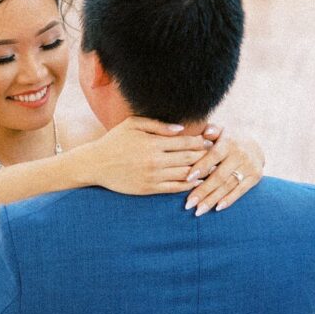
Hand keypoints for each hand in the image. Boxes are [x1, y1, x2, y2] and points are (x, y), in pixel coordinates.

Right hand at [85, 117, 212, 196]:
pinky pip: (174, 188)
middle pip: (189, 158)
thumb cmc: (114, 141)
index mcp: (154, 142)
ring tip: (214, 169)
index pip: (186, 142)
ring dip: (201, 172)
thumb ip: (157, 125)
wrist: (95, 164)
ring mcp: (153, 175)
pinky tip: (198, 183)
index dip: (202, 141)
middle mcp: (156, 159)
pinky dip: (188, 186)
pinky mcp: (149, 188)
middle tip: (219, 154)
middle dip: (206, 156)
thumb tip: (181, 129)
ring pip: (185, 174)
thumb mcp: (133, 125)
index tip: (212, 140)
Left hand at [184, 127, 263, 214]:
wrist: (255, 145)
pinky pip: (240, 191)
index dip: (201, 167)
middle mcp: (241, 155)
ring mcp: (249, 167)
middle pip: (220, 176)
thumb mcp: (221, 130)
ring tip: (198, 211)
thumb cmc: (228, 138)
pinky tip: (216, 208)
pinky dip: (228, 200)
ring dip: (212, 199)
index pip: (214, 156)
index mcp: (229, 142)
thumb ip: (212, 130)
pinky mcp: (255, 177)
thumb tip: (206, 132)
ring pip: (228, 186)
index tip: (187, 179)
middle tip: (188, 204)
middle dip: (203, 191)